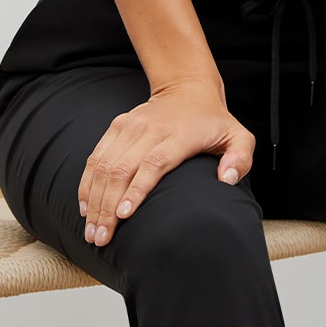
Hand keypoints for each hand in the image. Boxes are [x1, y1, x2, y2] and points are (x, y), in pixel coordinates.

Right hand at [78, 78, 254, 246]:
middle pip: (123, 169)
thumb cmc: (214, 121)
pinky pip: (96, 156)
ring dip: (94, 200)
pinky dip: (88, 183)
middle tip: (101, 238)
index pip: (154, 163)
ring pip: (104, 165)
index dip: (136, 189)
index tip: (124, 216)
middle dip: (108, 206)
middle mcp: (152, 128)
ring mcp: (132, 125)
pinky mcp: (118, 125)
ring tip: (92, 231)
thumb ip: (240, 158)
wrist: (189, 88)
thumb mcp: (238, 136)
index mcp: (181, 134)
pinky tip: (85, 208)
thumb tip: (225, 180)